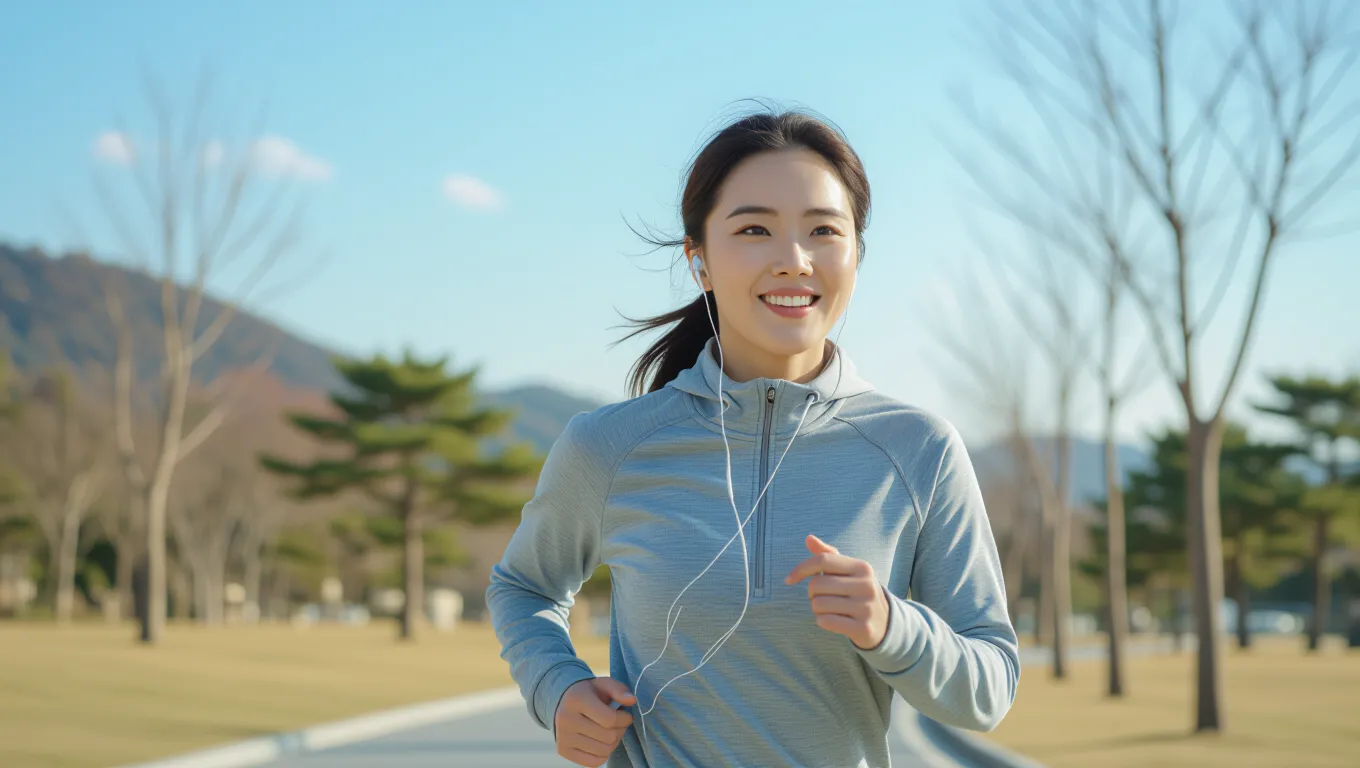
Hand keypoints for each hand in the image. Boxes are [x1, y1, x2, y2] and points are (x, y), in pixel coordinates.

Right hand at [554, 677, 635, 766]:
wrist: (563, 701)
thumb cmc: (589, 693)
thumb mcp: (604, 684)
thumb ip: (619, 690)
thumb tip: (632, 700)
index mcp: (576, 700)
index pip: (609, 719)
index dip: (624, 719)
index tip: (626, 715)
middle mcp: (566, 719)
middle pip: (608, 736)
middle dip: (620, 730)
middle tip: (619, 723)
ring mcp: (563, 737)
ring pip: (603, 751)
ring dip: (614, 742)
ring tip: (611, 731)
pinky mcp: (563, 750)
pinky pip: (593, 762)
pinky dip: (603, 754)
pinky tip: (602, 742)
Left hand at [785, 534, 889, 649]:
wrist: (886, 623)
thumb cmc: (858, 592)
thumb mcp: (849, 571)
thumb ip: (828, 555)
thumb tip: (808, 538)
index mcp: (862, 567)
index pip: (822, 560)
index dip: (801, 569)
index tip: (788, 580)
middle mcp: (866, 585)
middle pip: (816, 584)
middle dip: (811, 593)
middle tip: (823, 598)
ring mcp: (866, 607)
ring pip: (818, 604)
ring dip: (817, 609)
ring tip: (830, 610)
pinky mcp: (863, 628)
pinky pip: (826, 622)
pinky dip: (822, 621)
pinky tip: (833, 621)